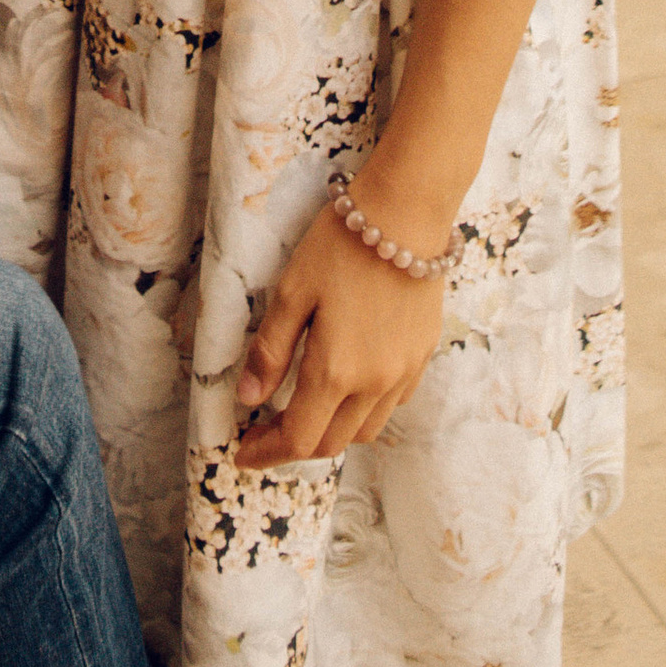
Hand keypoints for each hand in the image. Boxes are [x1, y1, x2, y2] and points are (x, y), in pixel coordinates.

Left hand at [233, 204, 447, 465]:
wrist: (406, 213)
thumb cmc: (342, 245)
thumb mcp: (292, 291)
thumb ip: (270, 351)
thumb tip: (248, 399)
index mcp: (336, 370)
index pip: (298, 439)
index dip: (266, 453)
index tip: (243, 452)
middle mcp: (374, 383)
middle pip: (331, 443)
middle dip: (294, 446)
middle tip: (264, 431)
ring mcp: (404, 373)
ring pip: (364, 430)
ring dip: (330, 431)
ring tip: (304, 408)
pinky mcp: (422, 356)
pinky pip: (390, 404)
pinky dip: (363, 409)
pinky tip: (347, 384)